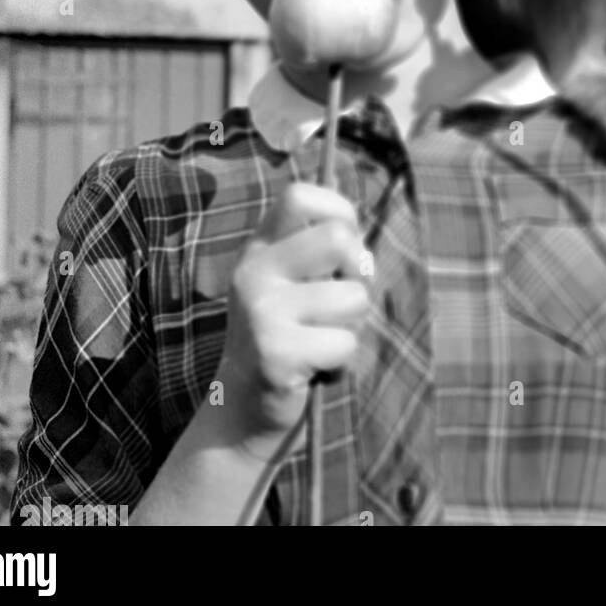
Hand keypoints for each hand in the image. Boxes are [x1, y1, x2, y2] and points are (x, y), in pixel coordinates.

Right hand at [213, 183, 369, 453]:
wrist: (243, 411)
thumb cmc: (288, 339)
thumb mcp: (296, 285)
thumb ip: (323, 255)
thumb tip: (362, 248)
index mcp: (260, 248)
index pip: (299, 194)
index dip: (338, 212)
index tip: (342, 250)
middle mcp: (254, 270)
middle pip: (338, 238)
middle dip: (358, 272)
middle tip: (342, 301)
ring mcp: (260, 310)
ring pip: (352, 296)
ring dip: (352, 325)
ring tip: (322, 339)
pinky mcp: (274, 351)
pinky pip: (344, 342)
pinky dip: (342, 360)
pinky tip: (313, 368)